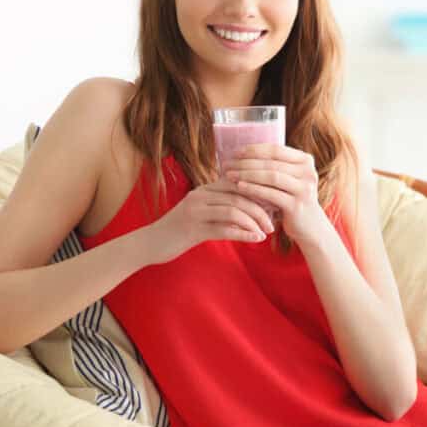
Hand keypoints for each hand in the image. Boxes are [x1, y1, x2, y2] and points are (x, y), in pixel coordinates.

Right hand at [146, 176, 276, 265]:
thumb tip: (253, 210)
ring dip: (254, 222)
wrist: (150, 243)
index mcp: (205, 189)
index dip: (259, 191)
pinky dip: (243, 234)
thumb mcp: (203, 214)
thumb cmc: (180, 230)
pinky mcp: (192, 228)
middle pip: (238, 195)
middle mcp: (200, 195)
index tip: (275, 203)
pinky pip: (223, 229)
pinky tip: (256, 240)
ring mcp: (195, 211)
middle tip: (274, 222)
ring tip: (267, 232)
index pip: (238, 182)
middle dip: (260, 208)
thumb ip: (223, 209)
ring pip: (233, 211)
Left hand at [221, 144, 333, 249]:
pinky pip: (271, 194)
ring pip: (271, 176)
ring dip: (247, 174)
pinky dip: (253, 189)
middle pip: (272, 162)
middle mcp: (308, 172)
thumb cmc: (292, 199)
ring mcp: (304, 189)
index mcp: (305, 160)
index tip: (235, 152)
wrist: (310, 228)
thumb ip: (275, 165)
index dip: (254, 149)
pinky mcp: (297, 205)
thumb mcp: (289, 179)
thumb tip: (244, 154)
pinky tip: (239, 186)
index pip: (276, 149)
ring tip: (230, 175)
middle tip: (227, 164)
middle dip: (246, 162)